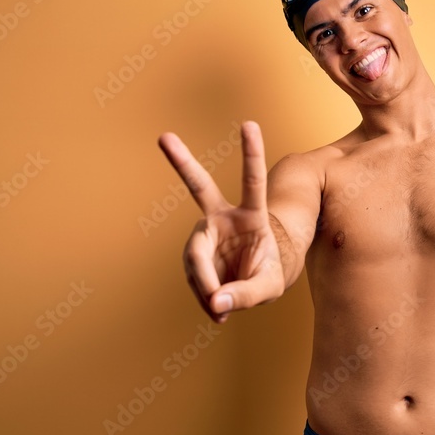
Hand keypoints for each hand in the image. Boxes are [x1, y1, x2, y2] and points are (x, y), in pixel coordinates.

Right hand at [158, 121, 283, 323]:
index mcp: (252, 215)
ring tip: (220, 310)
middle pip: (198, 186)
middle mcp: (223, 217)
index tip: (249, 125)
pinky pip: (195, 280)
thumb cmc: (269, 274)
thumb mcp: (269, 287)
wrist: (257, 281)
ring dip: (206, 287)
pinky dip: (205, 298)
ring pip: (194, 259)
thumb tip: (215, 301)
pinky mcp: (194, 252)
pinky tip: (216, 309)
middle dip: (181, 162)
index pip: (252, 181)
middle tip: (164, 137)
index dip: (251, 154)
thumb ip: (246, 294)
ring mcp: (205, 233)